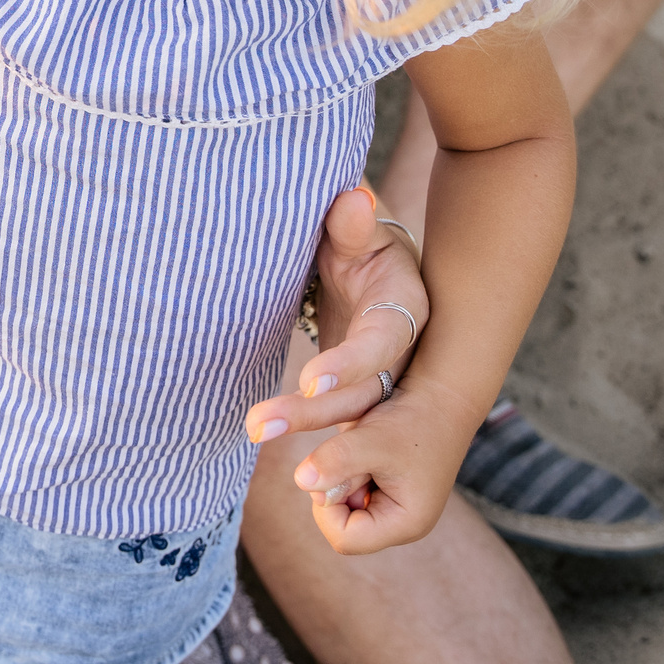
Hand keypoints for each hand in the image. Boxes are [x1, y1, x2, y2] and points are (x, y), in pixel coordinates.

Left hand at [243, 185, 428, 446]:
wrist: (372, 264)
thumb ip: (350, 225)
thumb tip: (352, 199)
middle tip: (259, 426)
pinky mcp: (364, 394)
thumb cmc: (360, 240)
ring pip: (353, 415)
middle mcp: (403, 351)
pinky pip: (346, 426)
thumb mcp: (358, 230)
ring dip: (307, 430)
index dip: (350, 363)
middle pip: (366, 392)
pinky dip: (325, 452)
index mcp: (406, 307)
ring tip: (256, 432)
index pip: (382, 343)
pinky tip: (287, 464)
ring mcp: (386, 377)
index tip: (311, 381)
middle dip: (313, 412)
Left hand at [288, 373, 477, 554]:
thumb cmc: (415, 418)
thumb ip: (336, 461)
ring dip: (341, 474)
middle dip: (335, 487)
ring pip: (343, 505)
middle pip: (341, 524)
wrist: (443, 395)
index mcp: (406, 524)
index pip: (344, 538)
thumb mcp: (373, 438)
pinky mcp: (388, 492)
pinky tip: (365, 445)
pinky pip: (351, 489)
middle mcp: (402, 524)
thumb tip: (301, 480)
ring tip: (364, 446)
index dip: (326, 506)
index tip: (332, 468)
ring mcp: (395, 509)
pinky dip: (348, 467)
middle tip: (353, 452)